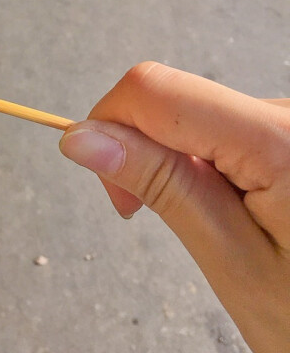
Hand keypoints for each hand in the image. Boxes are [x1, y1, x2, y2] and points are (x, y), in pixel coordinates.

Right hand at [60, 62, 289, 352]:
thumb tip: (83, 137)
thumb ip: (159, 184)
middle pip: (174, 98)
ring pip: (197, 112)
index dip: (109, 123)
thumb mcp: (232, 261)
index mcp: (281, 142)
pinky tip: (242, 210)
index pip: (155, 90)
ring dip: (182, 162)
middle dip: (145, 151)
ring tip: (219, 227)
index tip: (106, 178)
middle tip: (156, 219)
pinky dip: (213, 163)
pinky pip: (227, 125)